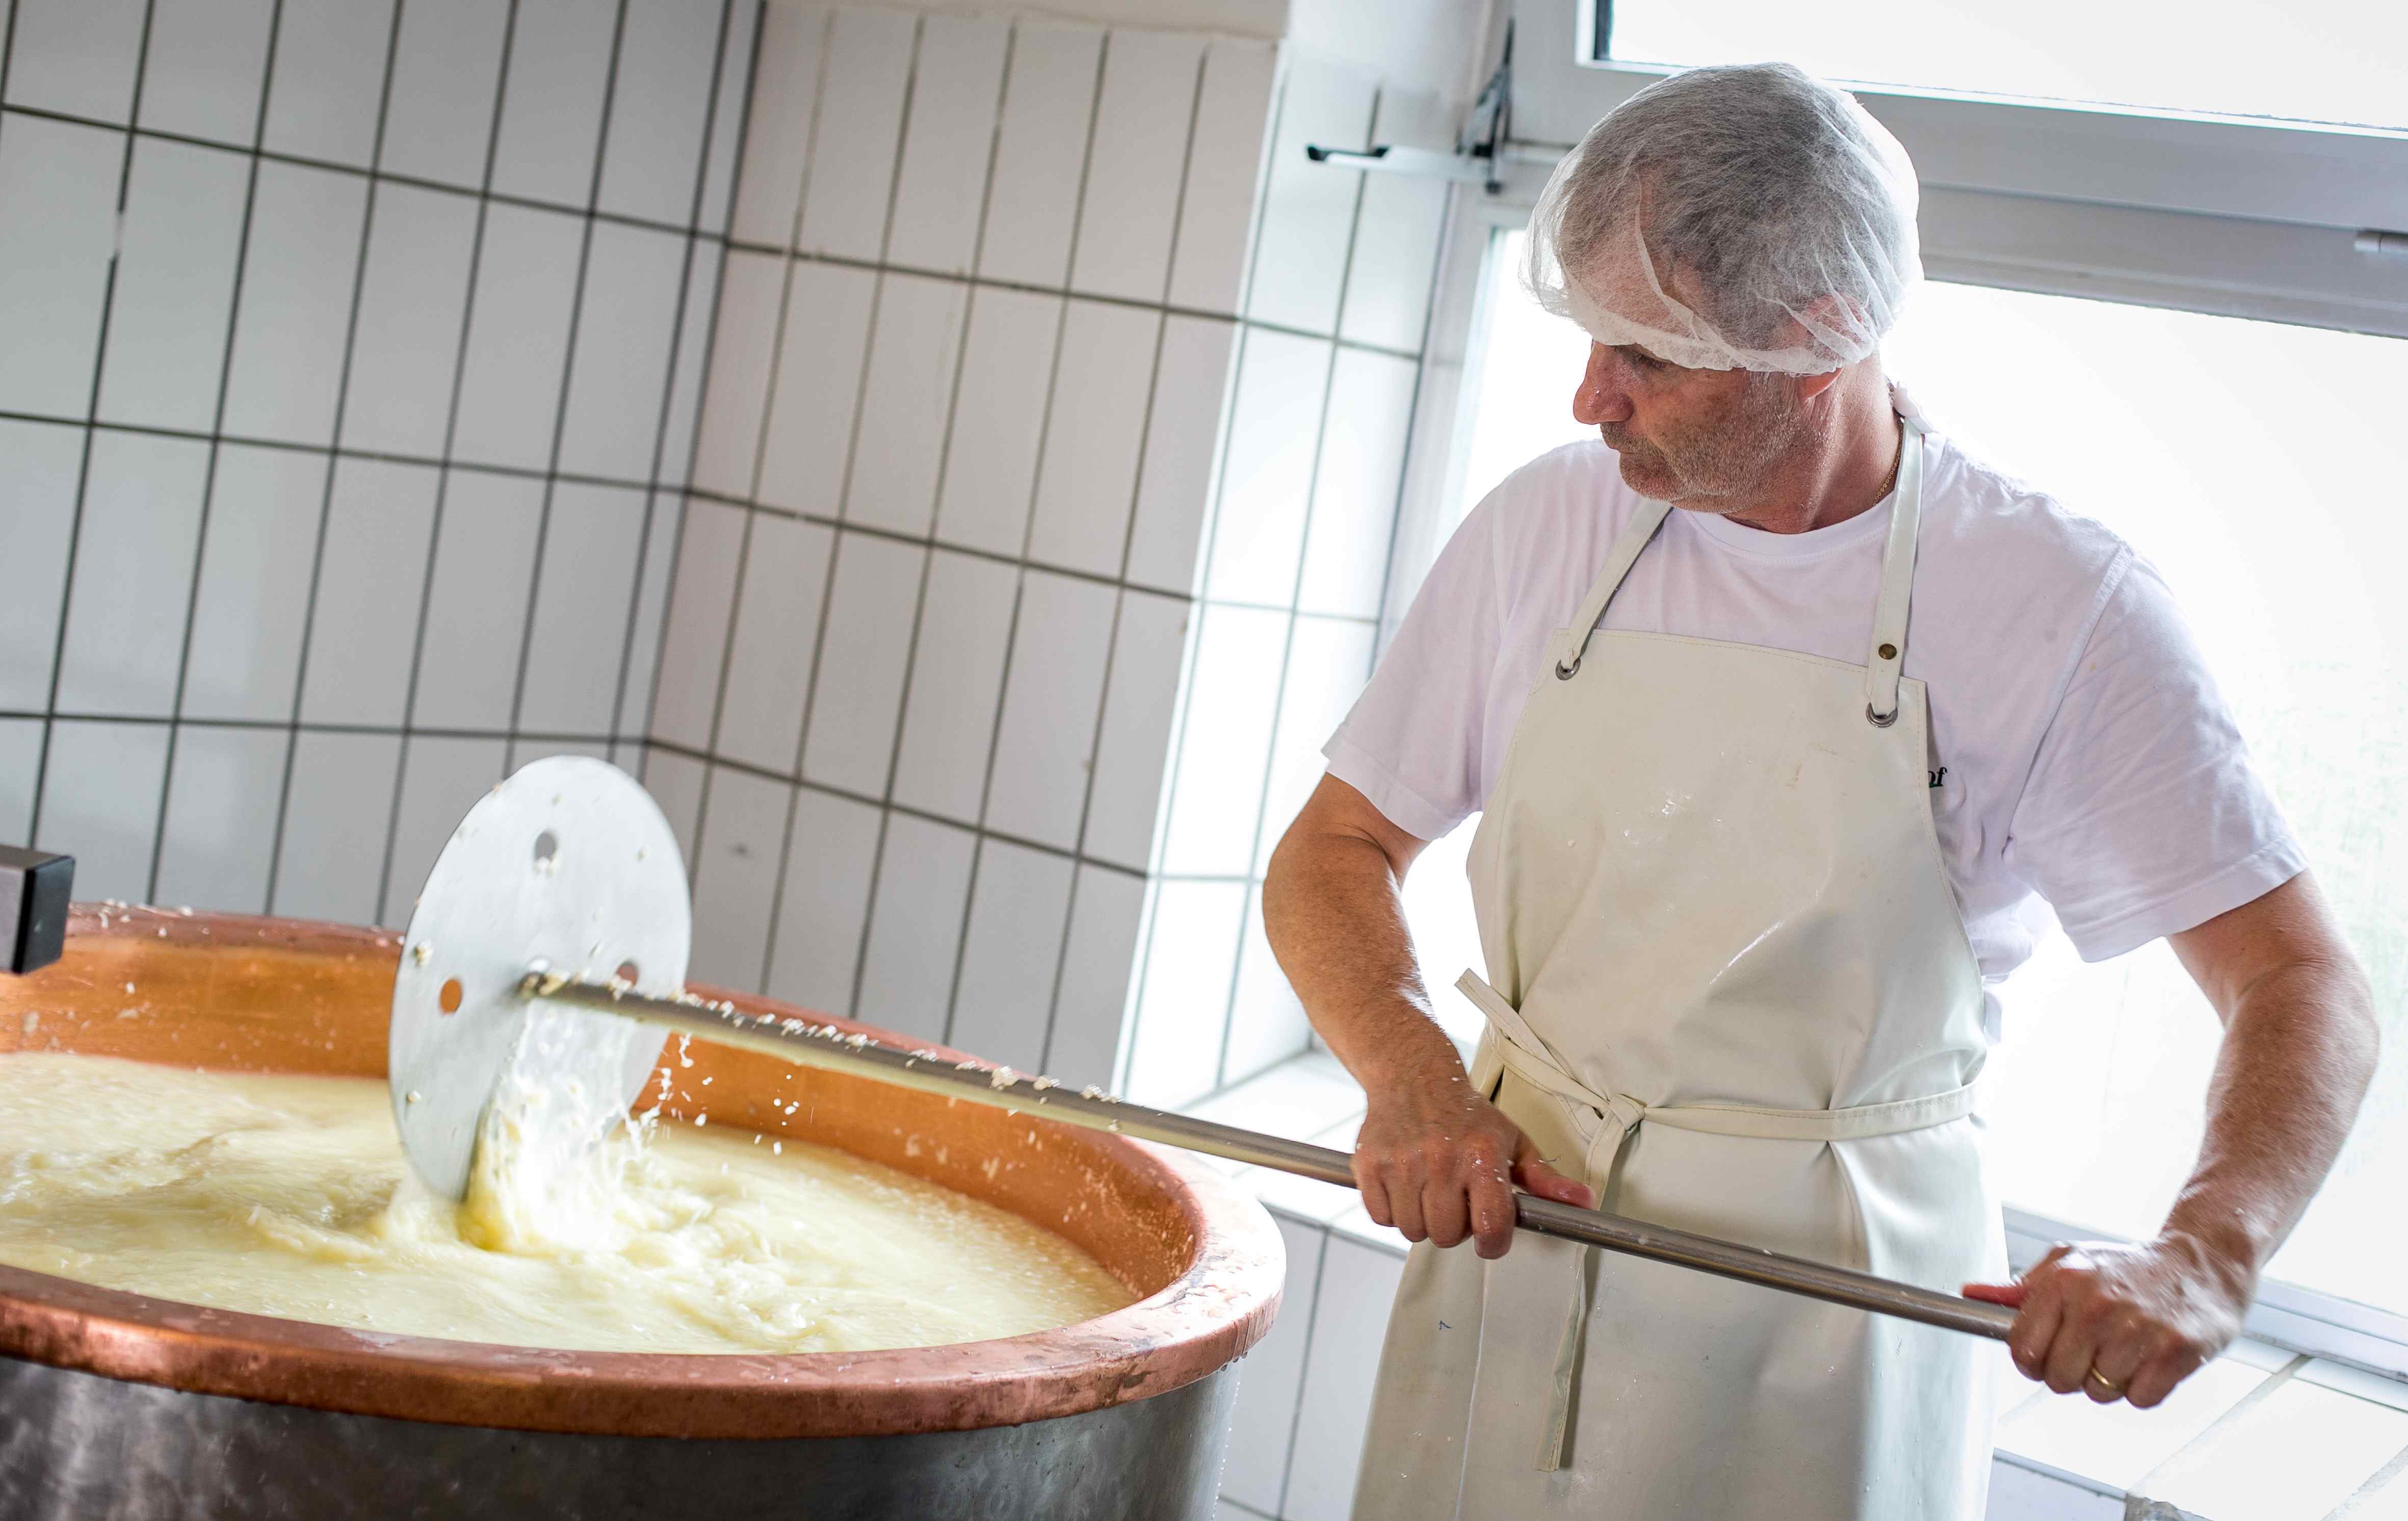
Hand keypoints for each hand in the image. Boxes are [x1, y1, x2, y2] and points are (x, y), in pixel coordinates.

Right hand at [1352, 1071, 1593, 1258]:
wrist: (1413, 1075)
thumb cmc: (1465, 1113)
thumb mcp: (1513, 1140)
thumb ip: (1544, 1178)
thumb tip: (1581, 1202)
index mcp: (1482, 1156)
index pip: (1491, 1226)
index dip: (1492, 1243)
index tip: (1490, 1239)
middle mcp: (1441, 1160)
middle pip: (1447, 1235)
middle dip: (1454, 1228)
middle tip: (1456, 1204)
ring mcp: (1402, 1163)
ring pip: (1412, 1230)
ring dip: (1422, 1221)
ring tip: (1430, 1193)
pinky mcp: (1370, 1164)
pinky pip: (1380, 1217)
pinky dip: (1390, 1211)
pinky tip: (1404, 1188)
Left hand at [1965, 1235, 2249, 1407]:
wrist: (2200, 1262)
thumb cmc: (2127, 1268)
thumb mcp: (2068, 1264)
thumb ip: (2018, 1289)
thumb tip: (1969, 1294)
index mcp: (2063, 1282)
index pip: (2022, 1350)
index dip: (2032, 1361)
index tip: (2048, 1353)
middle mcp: (2096, 1304)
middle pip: (2058, 1379)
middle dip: (2072, 1373)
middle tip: (2095, 1349)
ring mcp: (2138, 1329)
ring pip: (2099, 1393)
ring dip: (2110, 1381)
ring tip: (2127, 1348)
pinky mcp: (2176, 1352)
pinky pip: (2139, 1399)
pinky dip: (2144, 1388)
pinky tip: (2150, 1358)